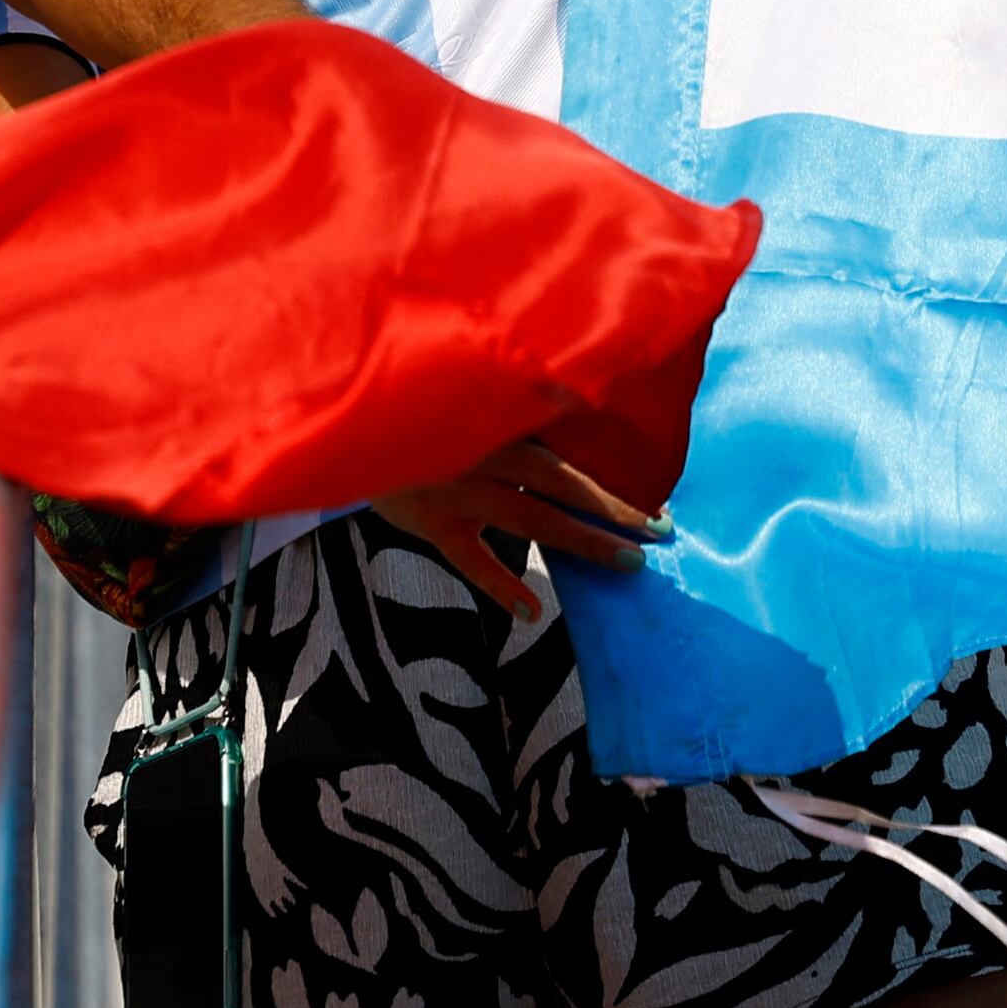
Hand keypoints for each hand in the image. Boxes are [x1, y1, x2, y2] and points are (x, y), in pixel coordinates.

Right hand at [370, 429, 668, 616]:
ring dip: (582, 542)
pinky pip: (471, 558)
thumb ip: (505, 411)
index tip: (655, 498)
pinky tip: (530, 610)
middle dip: (613, 508)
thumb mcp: (459, 397)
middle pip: (562, 480)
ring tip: (627, 564)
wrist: (346, 425)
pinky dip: (500, 585)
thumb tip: (570, 418)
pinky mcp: (429, 520)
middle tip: (660, 532)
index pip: (567, 445)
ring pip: (531, 517)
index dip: (612, 473)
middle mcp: (483, 451)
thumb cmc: (413, 412)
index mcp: (495, 416)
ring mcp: (456, 487)